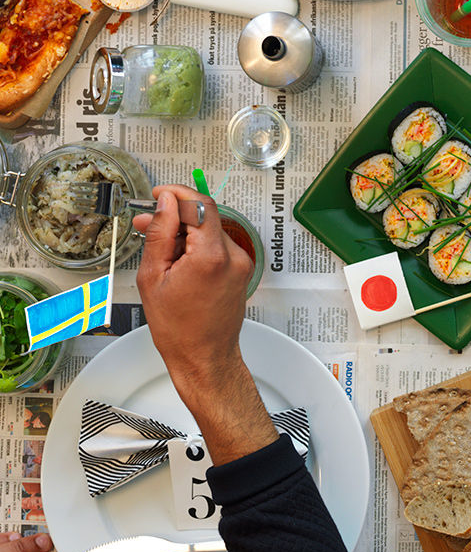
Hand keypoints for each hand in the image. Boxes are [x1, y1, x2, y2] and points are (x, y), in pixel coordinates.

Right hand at [135, 187, 274, 463]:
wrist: (204, 357)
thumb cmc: (178, 328)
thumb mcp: (153, 277)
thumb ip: (159, 233)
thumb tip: (163, 204)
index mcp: (211, 255)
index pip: (200, 204)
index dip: (177, 194)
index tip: (158, 194)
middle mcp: (233, 255)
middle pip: (205, 216)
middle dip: (176, 215)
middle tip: (147, 223)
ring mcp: (242, 262)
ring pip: (211, 229)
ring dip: (185, 231)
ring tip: (158, 249)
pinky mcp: (242, 269)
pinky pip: (218, 245)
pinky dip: (197, 245)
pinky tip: (177, 260)